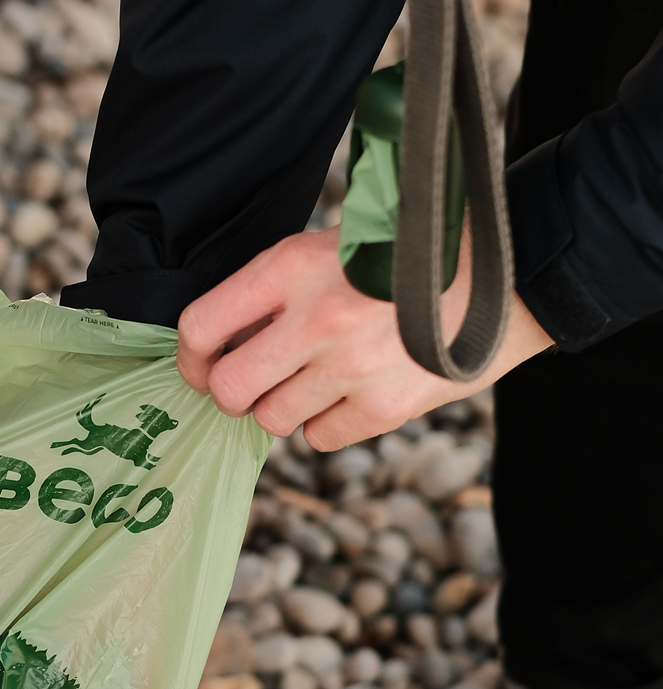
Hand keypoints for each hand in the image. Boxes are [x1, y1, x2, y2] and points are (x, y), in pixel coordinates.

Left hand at [176, 223, 553, 450]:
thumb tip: (211, 350)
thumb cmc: (400, 259)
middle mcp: (317, 319)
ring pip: (271, 421)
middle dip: (232, 392)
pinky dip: (325, 425)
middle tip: (251, 382)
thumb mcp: (326, 248)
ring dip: (283, 405)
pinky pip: (319, 440)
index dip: (190, 357)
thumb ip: (268, 293)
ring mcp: (353, 368)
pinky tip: (349, 393)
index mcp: (292, 267)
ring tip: (315, 376)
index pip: (199, 327)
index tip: (200, 365)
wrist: (500, 277)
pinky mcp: (386, 407)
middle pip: (229, 390)